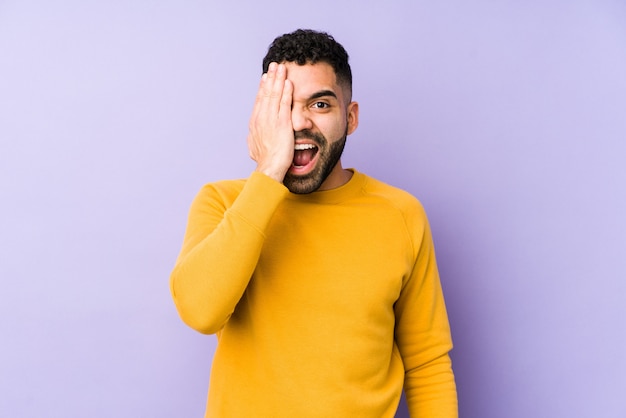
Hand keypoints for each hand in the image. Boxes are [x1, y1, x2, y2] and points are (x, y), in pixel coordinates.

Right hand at [247, 62, 293, 182]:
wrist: (269, 168)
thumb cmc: (265, 161)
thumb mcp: (255, 146)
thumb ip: (255, 137)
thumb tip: (252, 136)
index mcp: (255, 122)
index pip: (259, 100)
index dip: (263, 87)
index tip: (266, 77)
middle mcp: (261, 118)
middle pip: (266, 93)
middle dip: (270, 78)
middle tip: (274, 65)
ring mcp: (271, 120)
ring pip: (274, 95)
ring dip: (278, 80)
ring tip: (281, 68)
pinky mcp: (282, 124)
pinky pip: (284, 104)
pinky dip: (286, 93)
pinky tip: (288, 82)